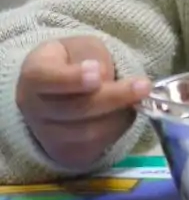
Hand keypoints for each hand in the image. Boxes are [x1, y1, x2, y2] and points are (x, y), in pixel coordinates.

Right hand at [15, 36, 148, 170]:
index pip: (44, 78)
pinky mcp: (65, 152)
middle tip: (143, 86)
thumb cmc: (75, 61)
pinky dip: (118, 128)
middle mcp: (33, 108)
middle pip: (73, 109)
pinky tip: (126, 111)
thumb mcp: (83, 47)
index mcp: (34, 75)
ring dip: (120, 114)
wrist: (67, 88)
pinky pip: (96, 145)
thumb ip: (92, 56)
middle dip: (113, 97)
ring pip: (87, 132)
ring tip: (139, 97)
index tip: (98, 73)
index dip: (71, 78)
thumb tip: (103, 76)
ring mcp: (46, 134)